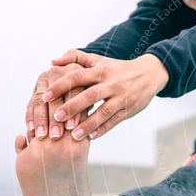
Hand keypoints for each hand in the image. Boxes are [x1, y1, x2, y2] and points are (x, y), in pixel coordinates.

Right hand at [26, 63, 89, 143]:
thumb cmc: (91, 95)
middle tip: (56, 136)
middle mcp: (56, 71)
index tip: (71, 128)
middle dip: (53, 119)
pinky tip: (31, 131)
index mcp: (74, 69)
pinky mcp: (35, 90)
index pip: (71, 91)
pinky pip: (30, 104)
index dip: (70, 110)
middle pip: (53, 97)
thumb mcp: (93, 96)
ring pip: (39, 101)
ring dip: (40, 120)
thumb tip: (86, 124)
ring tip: (42, 136)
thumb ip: (88, 104)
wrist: (81, 85)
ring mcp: (43, 80)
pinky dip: (30, 118)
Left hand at [44, 49, 168, 139]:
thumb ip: (75, 58)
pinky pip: (115, 120)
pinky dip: (103, 129)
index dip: (61, 86)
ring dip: (88, 124)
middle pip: (90, 95)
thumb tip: (53, 62)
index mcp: (101, 71)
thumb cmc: (117, 68)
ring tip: (73, 136)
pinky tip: (92, 137)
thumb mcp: (99, 60)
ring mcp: (122, 97)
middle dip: (73, 107)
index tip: (45, 97)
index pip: (77, 76)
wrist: (150, 73)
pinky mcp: (129, 109)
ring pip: (104, 112)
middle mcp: (111, 83)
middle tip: (56, 118)